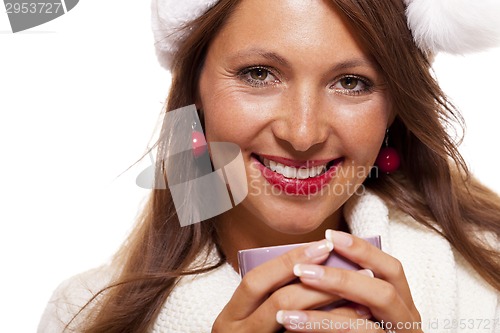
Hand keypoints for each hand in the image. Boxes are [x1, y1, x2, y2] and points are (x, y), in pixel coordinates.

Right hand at [212, 239, 344, 331]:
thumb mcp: (251, 320)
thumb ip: (270, 298)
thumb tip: (312, 265)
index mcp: (231, 319)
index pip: (257, 281)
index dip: (289, 260)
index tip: (323, 245)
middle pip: (280, 301)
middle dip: (320, 282)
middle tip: (355, 269)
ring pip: (295, 324)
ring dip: (333, 307)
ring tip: (363, 296)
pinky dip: (330, 329)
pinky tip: (355, 322)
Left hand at [278, 230, 422, 331]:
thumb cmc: (361, 328)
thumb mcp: (363, 307)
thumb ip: (351, 290)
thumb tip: (314, 260)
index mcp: (403, 303)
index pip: (392, 269)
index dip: (363, 250)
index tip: (330, 235)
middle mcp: (408, 323)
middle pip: (383, 293)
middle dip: (340, 279)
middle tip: (301, 271)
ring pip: (365, 328)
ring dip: (322, 319)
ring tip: (284, 316)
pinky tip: (293, 332)